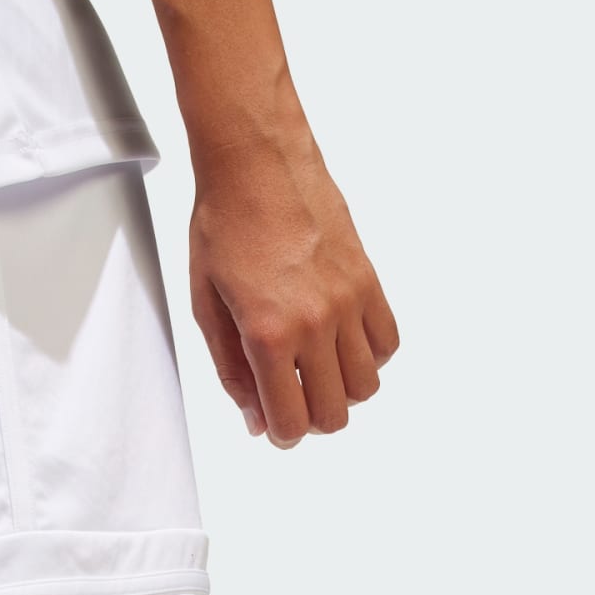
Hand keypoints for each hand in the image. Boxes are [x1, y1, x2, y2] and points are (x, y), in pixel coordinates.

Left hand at [188, 126, 398, 446]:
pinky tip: (342, 342)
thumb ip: (231, 371)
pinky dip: (369, 356)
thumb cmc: (224, 224)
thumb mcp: (207, 307)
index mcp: (268, 333)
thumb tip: (254, 418)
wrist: (256, 161)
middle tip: (292, 397)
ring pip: (366, 386)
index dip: (280, 434)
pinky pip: (387, 342)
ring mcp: (348, 301)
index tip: (274, 424)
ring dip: (342, 390)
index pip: (291, 421)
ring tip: (316, 367)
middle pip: (334, 414)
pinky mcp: (367, 279)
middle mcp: (315, 322)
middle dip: (311, 418)